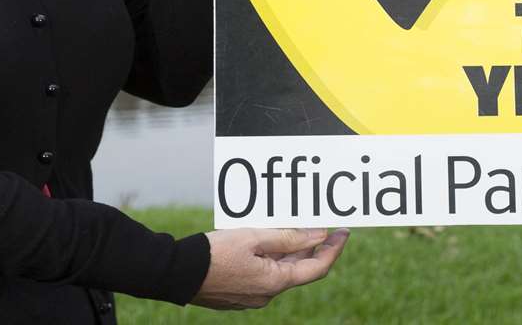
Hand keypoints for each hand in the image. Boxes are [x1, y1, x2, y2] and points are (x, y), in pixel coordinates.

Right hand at [192, 227, 348, 309]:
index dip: (334, 249)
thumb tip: (320, 236)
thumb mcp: (255, 238)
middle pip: (298, 268)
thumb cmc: (215, 253)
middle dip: (310, 246)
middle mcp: (267, 294)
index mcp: (275, 282)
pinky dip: (271, 258)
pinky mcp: (239, 294)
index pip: (317, 268)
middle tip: (319, 224)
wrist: (177, 273)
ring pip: (280, 270)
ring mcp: (252, 296)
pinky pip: (263, 274)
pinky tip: (266, 242)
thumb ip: (289, 238)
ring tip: (292, 226)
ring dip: (289, 250)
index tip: (344, 232)